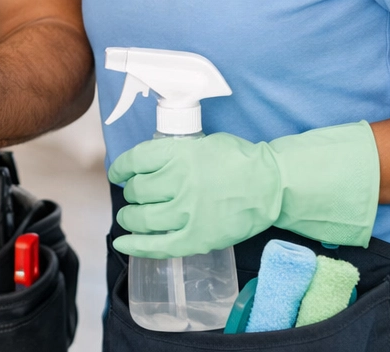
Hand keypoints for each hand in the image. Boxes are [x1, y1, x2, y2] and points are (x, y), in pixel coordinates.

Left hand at [108, 132, 281, 258]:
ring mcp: (187, 213)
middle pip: (136, 190)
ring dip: (130, 217)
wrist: (272, 186)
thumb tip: (146, 165)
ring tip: (131, 216)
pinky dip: (136, 246)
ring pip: (141, 218)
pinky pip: (158, 246)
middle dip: (131, 193)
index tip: (118, 173)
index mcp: (178, 155)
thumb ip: (173, 153)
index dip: (120, 168)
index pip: (134, 161)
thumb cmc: (239, 161)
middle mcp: (178, 182)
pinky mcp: (196, 239)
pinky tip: (123, 244)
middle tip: (135, 195)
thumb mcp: (201, 143)